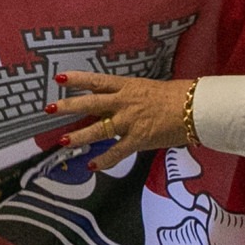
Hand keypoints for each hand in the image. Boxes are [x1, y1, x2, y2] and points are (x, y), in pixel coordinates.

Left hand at [45, 74, 194, 171]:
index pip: (97, 81)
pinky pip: (117, 152)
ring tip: (62, 142)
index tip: (59, 78)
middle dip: (68, 106)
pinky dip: (104, 160)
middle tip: (48, 109)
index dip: (77, 79)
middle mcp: (124, 102)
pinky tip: (92, 166)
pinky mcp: (138, 139)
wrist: (196, 108)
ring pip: (98, 129)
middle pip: (90, 103)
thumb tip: (118, 100)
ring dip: (79, 136)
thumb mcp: (149, 89)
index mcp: (127, 86)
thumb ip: (131, 95)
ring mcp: (129, 121)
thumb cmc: (178, 96)